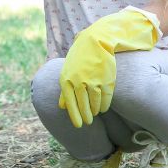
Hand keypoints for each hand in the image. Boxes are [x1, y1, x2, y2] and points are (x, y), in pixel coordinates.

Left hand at [59, 8, 160, 127]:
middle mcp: (78, 82)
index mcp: (66, 79)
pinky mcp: (106, 81)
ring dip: (95, 111)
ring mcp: (93, 82)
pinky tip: (103, 108)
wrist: (94, 42)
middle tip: (88, 123)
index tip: (78, 125)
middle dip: (86, 116)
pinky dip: (105, 105)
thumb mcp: (67, 71)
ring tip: (95, 114)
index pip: (70, 103)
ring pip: (95, 104)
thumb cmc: (79, 58)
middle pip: (83, 105)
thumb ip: (65, 90)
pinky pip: (105, 99)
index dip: (74, 115)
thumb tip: (61, 106)